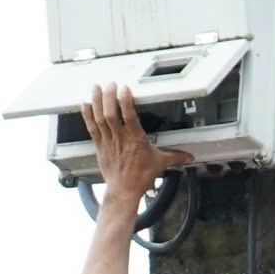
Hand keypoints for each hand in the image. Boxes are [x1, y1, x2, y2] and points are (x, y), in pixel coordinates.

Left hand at [81, 84, 192, 206]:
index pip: (130, 117)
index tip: (125, 89)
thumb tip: (190, 156)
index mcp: (136, 140)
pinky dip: (87, 115)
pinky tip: (85, 103)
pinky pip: (91, 127)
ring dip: (97, 101)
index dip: (126, 102)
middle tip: (110, 84)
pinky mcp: (100, 145)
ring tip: (96, 87)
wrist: (124, 190)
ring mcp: (108, 141)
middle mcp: (121, 138)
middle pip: (111, 114)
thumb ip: (175, 157)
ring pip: (99, 118)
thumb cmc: (141, 176)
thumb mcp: (160, 164)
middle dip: (109, 97)